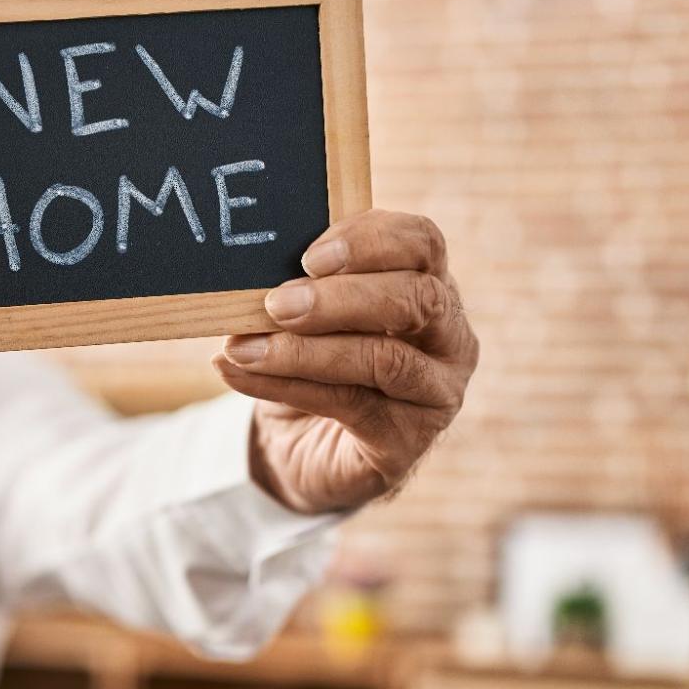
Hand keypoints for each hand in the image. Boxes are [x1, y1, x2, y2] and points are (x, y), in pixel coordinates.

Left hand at [211, 209, 478, 514]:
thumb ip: (302, 286)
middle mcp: (449, 337)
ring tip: (245, 346)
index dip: (369, 241)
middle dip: (342, 298)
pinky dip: (285, 386)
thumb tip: (253, 268)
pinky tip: (239, 373)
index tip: (309, 257)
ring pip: (385, 359)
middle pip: (417, 299)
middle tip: (277, 304)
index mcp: (431, 285)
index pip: (422, 243)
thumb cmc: (314, 364)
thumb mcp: (310, 315)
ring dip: (307, 349)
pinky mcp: (408, 439)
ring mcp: (437, 392)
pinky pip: (349, 404)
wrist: (306, 447)